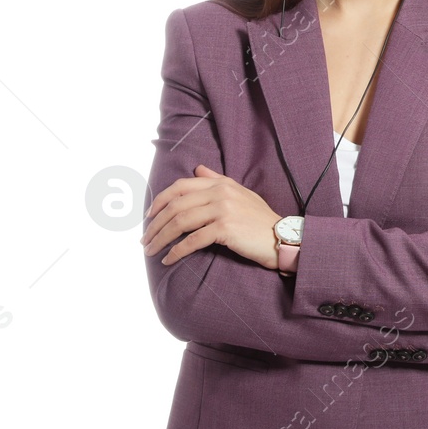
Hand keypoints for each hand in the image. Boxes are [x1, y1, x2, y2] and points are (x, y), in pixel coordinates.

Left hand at [141, 164, 282, 268]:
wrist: (282, 237)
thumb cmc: (259, 219)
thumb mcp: (240, 193)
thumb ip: (217, 180)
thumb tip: (197, 168)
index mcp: (221, 183)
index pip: (180, 186)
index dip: (159, 200)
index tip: (148, 216)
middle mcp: (221, 192)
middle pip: (176, 205)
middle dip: (155, 224)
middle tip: (145, 239)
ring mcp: (223, 209)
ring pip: (180, 222)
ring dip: (161, 238)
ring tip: (150, 250)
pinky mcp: (225, 228)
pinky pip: (192, 240)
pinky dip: (176, 252)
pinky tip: (168, 260)